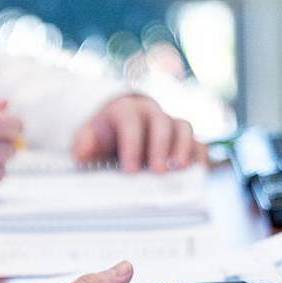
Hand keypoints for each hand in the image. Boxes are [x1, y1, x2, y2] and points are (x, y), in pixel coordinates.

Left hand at [70, 94, 202, 171]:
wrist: (120, 129)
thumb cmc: (105, 137)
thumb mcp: (89, 139)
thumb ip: (84, 144)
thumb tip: (82, 152)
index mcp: (125, 110)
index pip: (130, 122)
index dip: (132, 145)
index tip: (131, 170)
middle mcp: (151, 113)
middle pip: (160, 122)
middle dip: (160, 147)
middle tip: (158, 171)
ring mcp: (170, 124)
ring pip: (183, 127)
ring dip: (183, 148)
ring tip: (180, 169)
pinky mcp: (185, 140)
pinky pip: (198, 142)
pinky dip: (199, 156)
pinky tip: (196, 172)